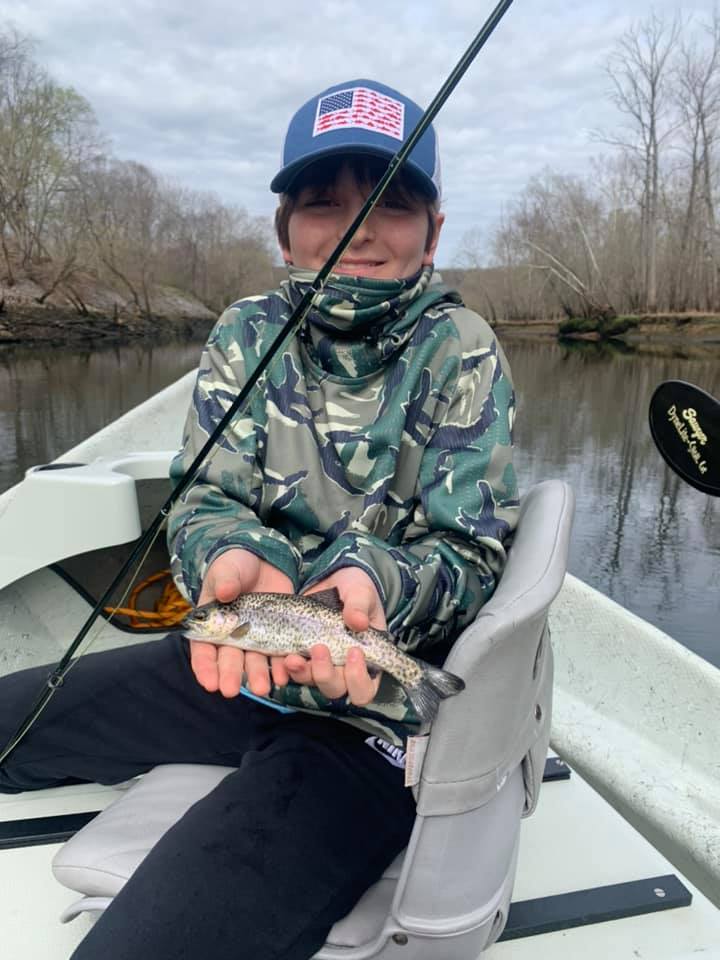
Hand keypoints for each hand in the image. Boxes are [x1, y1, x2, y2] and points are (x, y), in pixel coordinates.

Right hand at [192, 549, 292, 697]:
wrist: (266, 560)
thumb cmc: (237, 565)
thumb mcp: (228, 569)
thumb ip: (226, 579)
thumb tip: (225, 591)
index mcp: (212, 623)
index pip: (203, 648)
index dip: (205, 666)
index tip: (209, 682)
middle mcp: (232, 635)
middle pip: (230, 659)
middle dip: (231, 675)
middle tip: (232, 691)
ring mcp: (255, 637)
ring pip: (254, 661)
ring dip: (258, 675)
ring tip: (263, 688)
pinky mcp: (277, 634)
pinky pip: (278, 653)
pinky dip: (281, 665)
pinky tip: (284, 675)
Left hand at [282, 568, 385, 705]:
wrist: (331, 580)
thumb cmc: (354, 591)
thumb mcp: (361, 593)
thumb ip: (360, 606)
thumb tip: (359, 622)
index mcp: (366, 661)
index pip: (365, 687)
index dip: (359, 679)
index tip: (354, 652)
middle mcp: (342, 669)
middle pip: (335, 689)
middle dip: (325, 675)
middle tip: (319, 648)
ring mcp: (319, 665)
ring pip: (311, 682)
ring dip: (301, 672)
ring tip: (292, 657)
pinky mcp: (299, 655)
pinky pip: (291, 669)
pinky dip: (284, 668)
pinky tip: (282, 658)